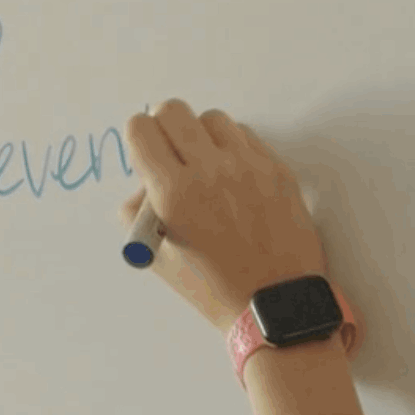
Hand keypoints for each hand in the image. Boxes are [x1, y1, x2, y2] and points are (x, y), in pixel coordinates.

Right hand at [120, 100, 329, 328]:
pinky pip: (246, 136)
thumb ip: (138, 212)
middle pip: (173, 110)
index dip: (138, 137)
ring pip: (212, 119)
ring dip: (202, 135)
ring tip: (206, 166)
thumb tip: (144, 182)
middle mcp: (209, 171)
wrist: (274, 305)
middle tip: (171, 150)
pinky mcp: (276, 169)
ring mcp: (247, 166)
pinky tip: (233, 177)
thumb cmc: (213, 287)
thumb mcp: (158, 256)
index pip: (141, 128)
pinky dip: (233, 148)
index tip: (145, 151)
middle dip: (165, 126)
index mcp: (172, 194)